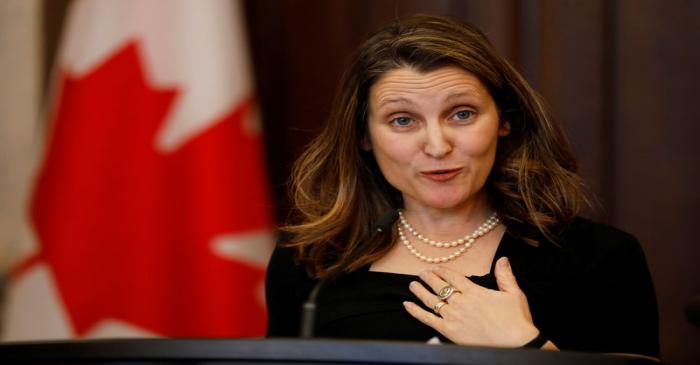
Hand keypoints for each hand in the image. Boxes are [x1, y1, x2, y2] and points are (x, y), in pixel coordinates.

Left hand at [404, 257, 538, 346]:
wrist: (516, 344)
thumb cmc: (516, 320)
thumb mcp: (514, 294)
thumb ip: (505, 276)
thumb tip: (503, 259)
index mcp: (474, 292)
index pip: (453, 277)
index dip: (442, 271)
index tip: (435, 267)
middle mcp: (461, 302)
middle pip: (440, 286)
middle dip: (429, 278)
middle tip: (421, 273)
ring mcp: (453, 317)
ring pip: (432, 301)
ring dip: (420, 291)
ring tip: (412, 285)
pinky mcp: (449, 331)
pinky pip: (428, 319)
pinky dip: (416, 312)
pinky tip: (408, 305)